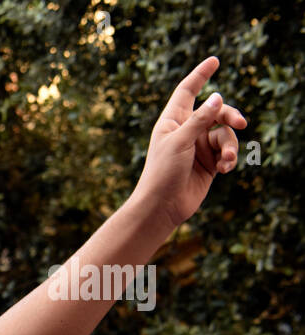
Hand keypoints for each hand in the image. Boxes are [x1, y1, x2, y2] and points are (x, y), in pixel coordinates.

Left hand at [130, 56, 247, 230]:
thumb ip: (200, 120)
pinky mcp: (209, 162)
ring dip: (230, 146)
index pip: (187, 91)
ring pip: (225, 134)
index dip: (200, 75)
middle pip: (216, 111)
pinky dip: (229, 158)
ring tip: (226, 160)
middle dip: (229, 116)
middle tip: (240, 123)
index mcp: (172, 121)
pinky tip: (224, 169)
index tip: (215, 60)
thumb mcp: (180, 142)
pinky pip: (227, 152)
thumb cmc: (162, 173)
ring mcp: (199, 146)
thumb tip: (218, 97)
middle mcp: (187, 131)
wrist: (162, 207)